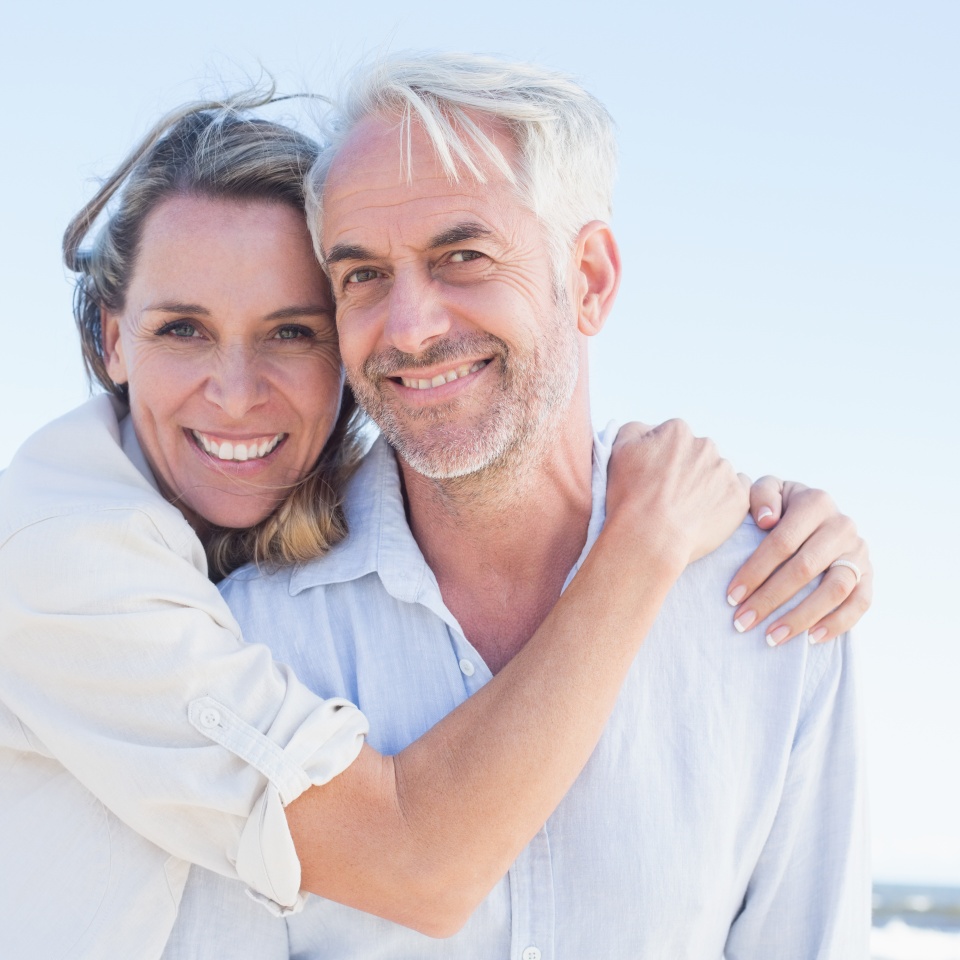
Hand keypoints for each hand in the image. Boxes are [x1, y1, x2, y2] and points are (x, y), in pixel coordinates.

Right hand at [607, 421, 749, 568]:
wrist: (650, 538)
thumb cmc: (629, 497)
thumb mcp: (617, 451)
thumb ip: (634, 430)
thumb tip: (648, 430)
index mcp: (677, 431)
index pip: (671, 438)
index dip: (660, 459)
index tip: (652, 478)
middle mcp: (705, 445)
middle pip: (696, 454)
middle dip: (685, 470)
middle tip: (668, 496)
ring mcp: (725, 471)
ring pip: (716, 473)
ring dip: (705, 485)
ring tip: (684, 509)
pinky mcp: (739, 497)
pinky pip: (737, 492)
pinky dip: (724, 500)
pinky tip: (706, 513)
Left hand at [727, 478, 871, 645]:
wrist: (813, 512)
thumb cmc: (779, 505)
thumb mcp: (768, 490)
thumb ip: (763, 495)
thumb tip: (766, 520)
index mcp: (816, 502)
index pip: (782, 541)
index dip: (755, 571)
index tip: (731, 596)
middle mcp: (842, 525)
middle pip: (805, 568)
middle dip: (770, 599)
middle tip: (742, 622)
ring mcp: (859, 551)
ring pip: (835, 589)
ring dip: (801, 617)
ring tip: (771, 637)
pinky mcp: (869, 574)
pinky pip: (861, 603)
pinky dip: (838, 623)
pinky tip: (811, 639)